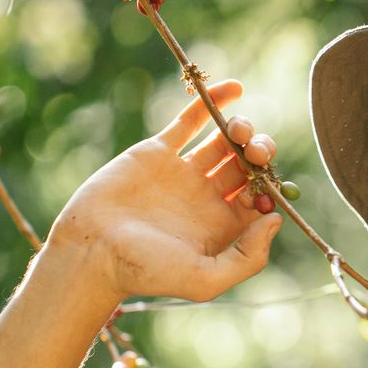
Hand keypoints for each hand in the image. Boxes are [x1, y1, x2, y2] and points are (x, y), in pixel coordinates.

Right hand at [46, 80, 282, 301]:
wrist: (92, 251)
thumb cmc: (146, 272)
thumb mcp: (206, 280)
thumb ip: (248, 258)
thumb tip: (276, 220)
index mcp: (222, 227)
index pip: (261, 197)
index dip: (272, 185)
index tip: (269, 181)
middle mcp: (205, 198)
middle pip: (246, 166)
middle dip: (259, 153)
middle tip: (255, 152)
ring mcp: (182, 172)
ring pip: (223, 142)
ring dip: (241, 129)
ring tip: (239, 130)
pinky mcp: (157, 152)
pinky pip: (190, 122)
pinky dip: (212, 103)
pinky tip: (234, 88)